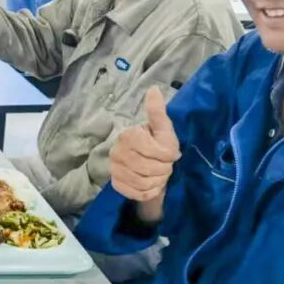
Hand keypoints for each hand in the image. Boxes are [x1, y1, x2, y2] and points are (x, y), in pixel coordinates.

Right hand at [109, 87, 180, 221]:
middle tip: (163, 164)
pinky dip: (150, 191)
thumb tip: (154, 89)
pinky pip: (139, 194)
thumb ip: (157, 112)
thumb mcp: (163, 129)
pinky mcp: (116, 185)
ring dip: (158, 181)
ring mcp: (114, 169)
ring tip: (157, 173)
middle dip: (164, 169)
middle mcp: (116, 152)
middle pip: (151, 169)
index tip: (168, 152)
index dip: (168, 155)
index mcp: (128, 135)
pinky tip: (150, 184)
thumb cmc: (158, 144)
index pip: (157, 152)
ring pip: (145, 183)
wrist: (149, 167)